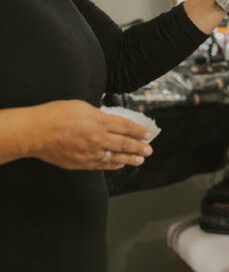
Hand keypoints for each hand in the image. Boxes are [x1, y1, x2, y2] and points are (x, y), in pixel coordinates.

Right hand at [29, 100, 152, 169]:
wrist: (35, 132)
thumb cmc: (55, 115)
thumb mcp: (81, 106)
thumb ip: (97, 114)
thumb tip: (107, 119)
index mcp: (99, 121)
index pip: (125, 126)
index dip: (138, 130)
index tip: (147, 133)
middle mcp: (97, 138)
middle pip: (124, 143)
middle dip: (139, 146)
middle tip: (149, 149)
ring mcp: (89, 152)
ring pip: (115, 156)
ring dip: (130, 158)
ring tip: (141, 159)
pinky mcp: (80, 163)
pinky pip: (101, 165)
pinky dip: (113, 164)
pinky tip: (120, 163)